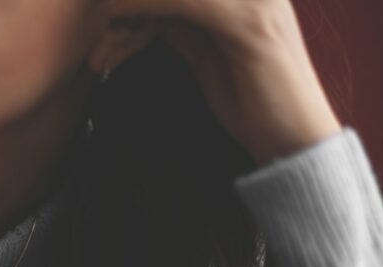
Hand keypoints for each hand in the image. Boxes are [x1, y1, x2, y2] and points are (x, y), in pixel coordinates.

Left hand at [107, 0, 342, 165]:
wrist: (292, 137)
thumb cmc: (251, 101)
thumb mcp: (207, 53)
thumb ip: (183, 25)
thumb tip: (148, 14)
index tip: (102, 0)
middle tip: (90, 1)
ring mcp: (254, 1)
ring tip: (96, 7)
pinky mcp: (248, 24)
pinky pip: (188, 4)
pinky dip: (148, 7)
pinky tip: (114, 13)